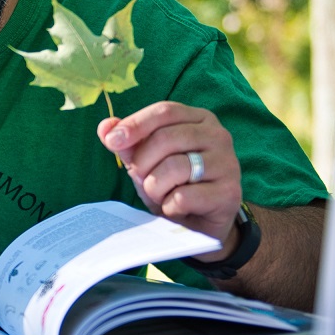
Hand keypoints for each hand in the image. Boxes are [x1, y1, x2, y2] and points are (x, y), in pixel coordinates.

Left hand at [97, 101, 241, 254]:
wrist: (198, 222)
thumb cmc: (171, 183)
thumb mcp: (146, 160)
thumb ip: (127, 142)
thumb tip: (105, 127)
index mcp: (199, 119)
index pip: (165, 111)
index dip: (135, 124)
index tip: (111, 141)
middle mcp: (218, 136)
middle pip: (166, 138)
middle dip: (142, 163)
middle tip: (139, 178)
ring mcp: (227, 164)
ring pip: (174, 167)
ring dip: (154, 186)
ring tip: (160, 194)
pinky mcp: (229, 193)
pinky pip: (184, 196)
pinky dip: (169, 206)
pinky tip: (175, 208)